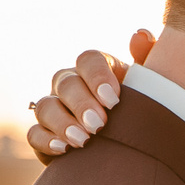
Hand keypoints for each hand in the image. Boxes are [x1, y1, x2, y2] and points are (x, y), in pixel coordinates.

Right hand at [30, 30, 151, 156]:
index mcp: (96, 70)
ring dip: (62, 123)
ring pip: (46, 107)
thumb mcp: (150, 87)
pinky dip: (46, 140)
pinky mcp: (45, 135)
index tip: (114, 100)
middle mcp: (70, 84)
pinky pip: (34, 134)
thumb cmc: (140, 111)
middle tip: (99, 125)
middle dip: (81, 104)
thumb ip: (148, 59)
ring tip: (83, 141)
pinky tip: (64, 149)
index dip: (98, 77)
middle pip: (66, 83)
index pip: (89, 60)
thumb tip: (141, 34)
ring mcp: (54, 108)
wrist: (131, 145)